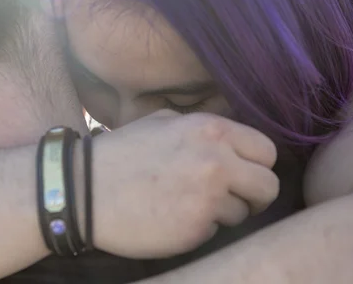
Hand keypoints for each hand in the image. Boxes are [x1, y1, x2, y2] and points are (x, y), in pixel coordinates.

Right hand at [91, 110, 278, 258]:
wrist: (83, 189)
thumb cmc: (120, 153)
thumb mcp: (162, 122)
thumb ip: (202, 128)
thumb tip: (230, 142)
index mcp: (211, 130)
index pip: (267, 150)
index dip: (257, 164)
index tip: (243, 173)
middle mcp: (217, 161)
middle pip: (268, 185)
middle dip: (253, 194)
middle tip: (232, 197)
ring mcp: (208, 197)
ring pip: (244, 212)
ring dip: (225, 212)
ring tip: (191, 205)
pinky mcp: (195, 228)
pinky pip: (217, 230)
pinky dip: (202, 227)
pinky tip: (176, 217)